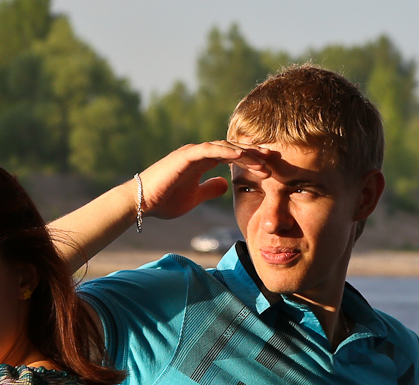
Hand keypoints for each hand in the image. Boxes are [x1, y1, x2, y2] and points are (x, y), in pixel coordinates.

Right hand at [138, 141, 271, 219]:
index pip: (232, 158)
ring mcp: (193, 152)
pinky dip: (228, 151)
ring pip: (226, 147)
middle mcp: (199, 153)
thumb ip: (210, 189)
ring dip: (247, 154)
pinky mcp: (186, 155)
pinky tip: (244, 156)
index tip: (271, 168)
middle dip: (255, 154)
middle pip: (234, 149)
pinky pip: (211, 149)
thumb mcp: (194, 197)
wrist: (141, 203)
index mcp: (202, 162)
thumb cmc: (164, 201)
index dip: (252, 161)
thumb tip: (226, 184)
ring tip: (265, 161)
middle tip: (277, 159)